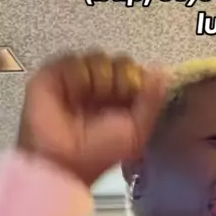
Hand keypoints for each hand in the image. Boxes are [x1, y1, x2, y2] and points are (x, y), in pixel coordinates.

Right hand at [18, 51, 167, 187]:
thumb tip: (162, 70)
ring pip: (98, 56)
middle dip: (121, 78)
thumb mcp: (137, 131)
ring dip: (99, 78)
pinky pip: (72, 59)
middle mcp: (101, 88)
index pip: (137, 73)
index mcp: (122, 101)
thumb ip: (153, 100)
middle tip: (112, 99)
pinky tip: (72, 95)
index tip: (135, 94)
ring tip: (90, 100)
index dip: (139, 78)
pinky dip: (76, 76)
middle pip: (120, 61)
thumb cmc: (101, 152)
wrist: (63, 159)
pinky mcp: (53, 75)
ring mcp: (78, 80)